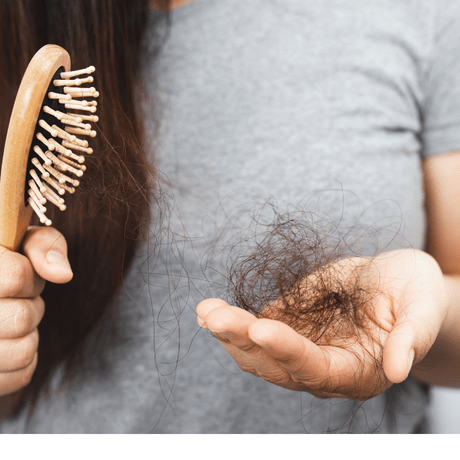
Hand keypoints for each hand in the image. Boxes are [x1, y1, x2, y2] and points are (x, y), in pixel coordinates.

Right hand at [0, 226, 71, 396]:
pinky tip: (7, 343)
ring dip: (28, 335)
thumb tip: (63, 275)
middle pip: (22, 318)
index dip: (30, 278)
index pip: (14, 278)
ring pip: (24, 351)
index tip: (21, 277)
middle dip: (32, 307)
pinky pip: (23, 374)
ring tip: (9, 323)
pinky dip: (25, 360)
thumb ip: (45, 245)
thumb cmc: (7, 263)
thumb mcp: (23, 241)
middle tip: (16, 302)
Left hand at [196, 249, 448, 399]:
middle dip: (243, 340)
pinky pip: (253, 330)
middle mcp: (322, 367)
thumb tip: (399, 370)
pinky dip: (231, 322)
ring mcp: (300, 347)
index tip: (260, 328)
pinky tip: (208, 311)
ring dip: (229, 333)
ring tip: (206, 310)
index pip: (317, 369)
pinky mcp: (287, 326)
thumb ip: (412, 337)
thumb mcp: (422, 307)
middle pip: (275, 365)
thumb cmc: (415, 293)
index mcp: (357, 370)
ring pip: (257, 352)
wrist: (396, 281)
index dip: (288, 351)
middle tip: (215, 316)